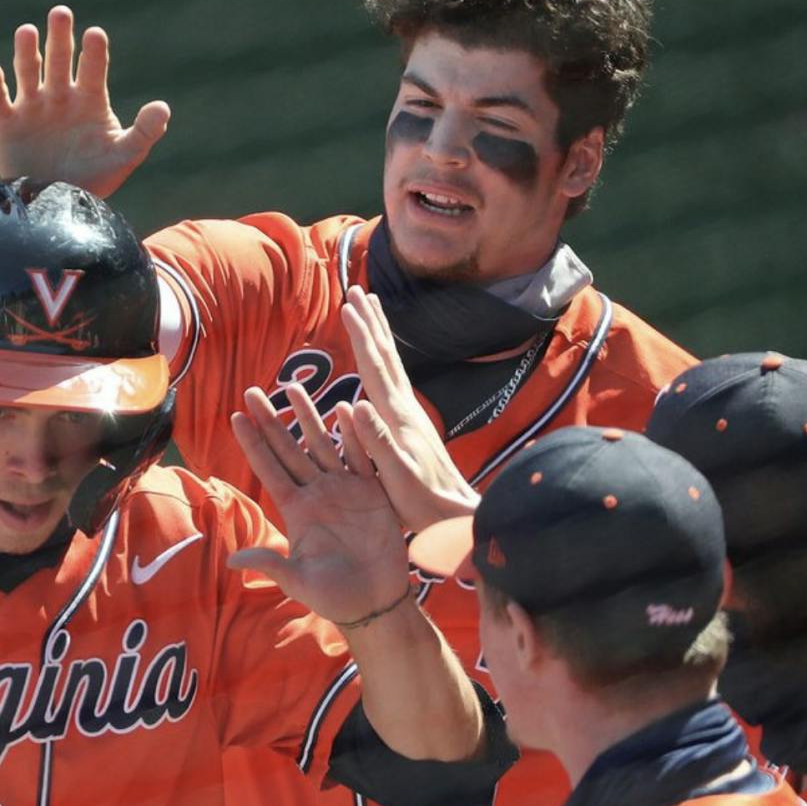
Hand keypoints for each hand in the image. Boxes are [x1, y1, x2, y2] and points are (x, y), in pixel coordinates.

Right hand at [0, 5, 169, 198]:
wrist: (58, 206)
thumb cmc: (95, 179)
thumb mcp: (124, 156)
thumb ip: (145, 132)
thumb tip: (163, 107)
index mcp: (89, 98)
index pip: (92, 66)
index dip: (94, 51)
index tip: (95, 35)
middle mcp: (60, 95)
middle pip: (59, 58)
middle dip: (60, 36)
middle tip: (61, 13)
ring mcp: (32, 106)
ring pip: (27, 70)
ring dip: (26, 51)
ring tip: (27, 31)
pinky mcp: (7, 122)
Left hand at [228, 382, 411, 625]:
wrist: (376, 601)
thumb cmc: (334, 596)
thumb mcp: (299, 581)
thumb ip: (271, 565)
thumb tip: (232, 562)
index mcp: (295, 510)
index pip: (268, 469)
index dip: (252, 443)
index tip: (235, 416)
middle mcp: (316, 494)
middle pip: (289, 448)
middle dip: (270, 419)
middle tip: (253, 390)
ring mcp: (344, 490)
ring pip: (321, 444)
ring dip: (308, 416)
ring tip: (293, 386)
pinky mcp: (372, 492)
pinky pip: (361, 456)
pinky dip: (354, 433)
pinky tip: (347, 407)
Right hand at [339, 286, 479, 532]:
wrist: (458, 515)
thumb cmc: (424, 504)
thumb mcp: (396, 477)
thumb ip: (376, 441)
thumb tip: (355, 405)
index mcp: (397, 418)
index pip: (375, 368)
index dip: (361, 336)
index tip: (348, 305)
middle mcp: (406, 409)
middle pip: (385, 356)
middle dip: (369, 323)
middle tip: (356, 290)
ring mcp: (411, 416)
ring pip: (392, 365)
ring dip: (378, 335)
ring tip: (369, 309)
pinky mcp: (412, 426)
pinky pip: (393, 382)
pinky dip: (384, 361)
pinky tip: (378, 360)